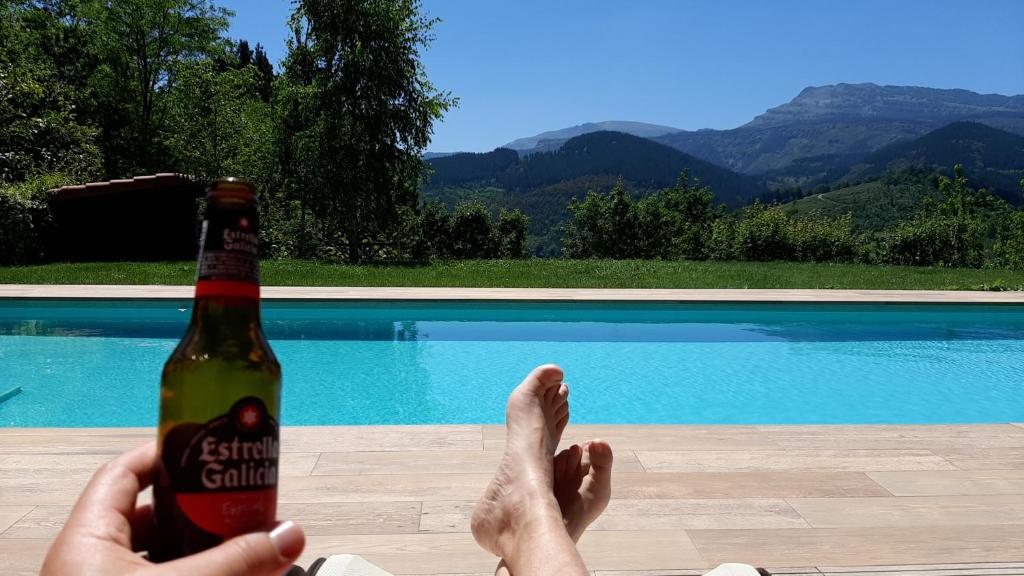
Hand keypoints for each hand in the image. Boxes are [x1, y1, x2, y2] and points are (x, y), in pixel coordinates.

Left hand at [41, 442, 304, 575]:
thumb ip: (237, 561)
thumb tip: (292, 534)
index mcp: (86, 541)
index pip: (123, 473)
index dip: (167, 454)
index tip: (213, 448)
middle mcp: (93, 567)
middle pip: (152, 519)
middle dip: (205, 512)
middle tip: (247, 505)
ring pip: (166, 562)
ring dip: (213, 555)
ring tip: (255, 550)